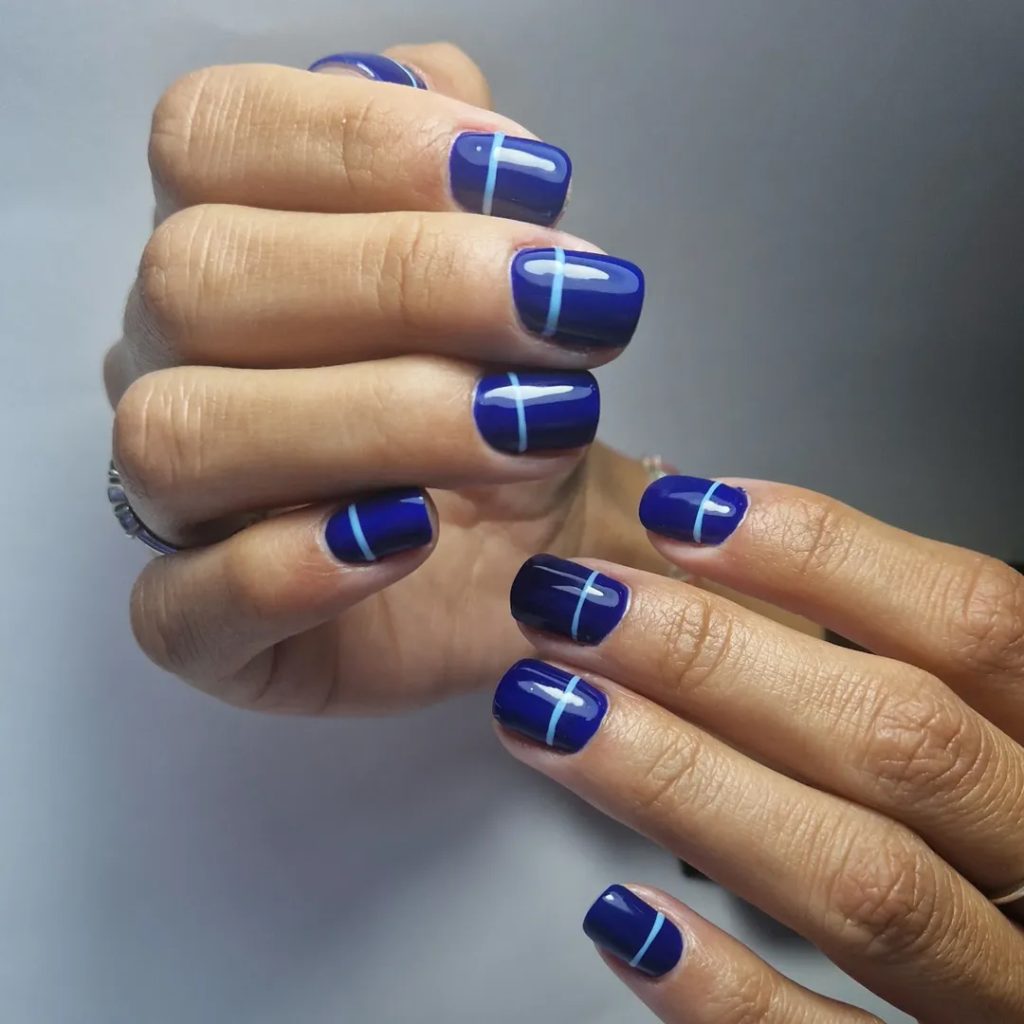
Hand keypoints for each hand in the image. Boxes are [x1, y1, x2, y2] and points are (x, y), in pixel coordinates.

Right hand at [105, 43, 655, 711]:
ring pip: (182, 436)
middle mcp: (181, 362)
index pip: (218, 137)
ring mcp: (182, 504)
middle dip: (402, 282)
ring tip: (531, 430)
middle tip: (562, 312)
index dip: (364, 141)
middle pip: (199, 277)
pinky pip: (180, 607)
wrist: (547, 568)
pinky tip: (412, 537)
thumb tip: (471, 133)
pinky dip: (291, 569)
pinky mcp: (208, 628)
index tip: (534, 180)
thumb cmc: (526, 419)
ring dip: (376, 420)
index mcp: (240, 243)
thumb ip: (497, 190)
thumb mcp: (537, 293)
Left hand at [494, 475, 1023, 1021]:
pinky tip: (623, 917)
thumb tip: (724, 549)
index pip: (971, 623)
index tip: (680, 512)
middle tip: (576, 605)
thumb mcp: (977, 719)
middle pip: (900, 740)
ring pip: (865, 884)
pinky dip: (731, 995)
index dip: (824, 554)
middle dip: (717, 658)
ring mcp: (1006, 989)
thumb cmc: (971, 806)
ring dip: (687, 783)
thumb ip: (904, 659)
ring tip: (550, 712)